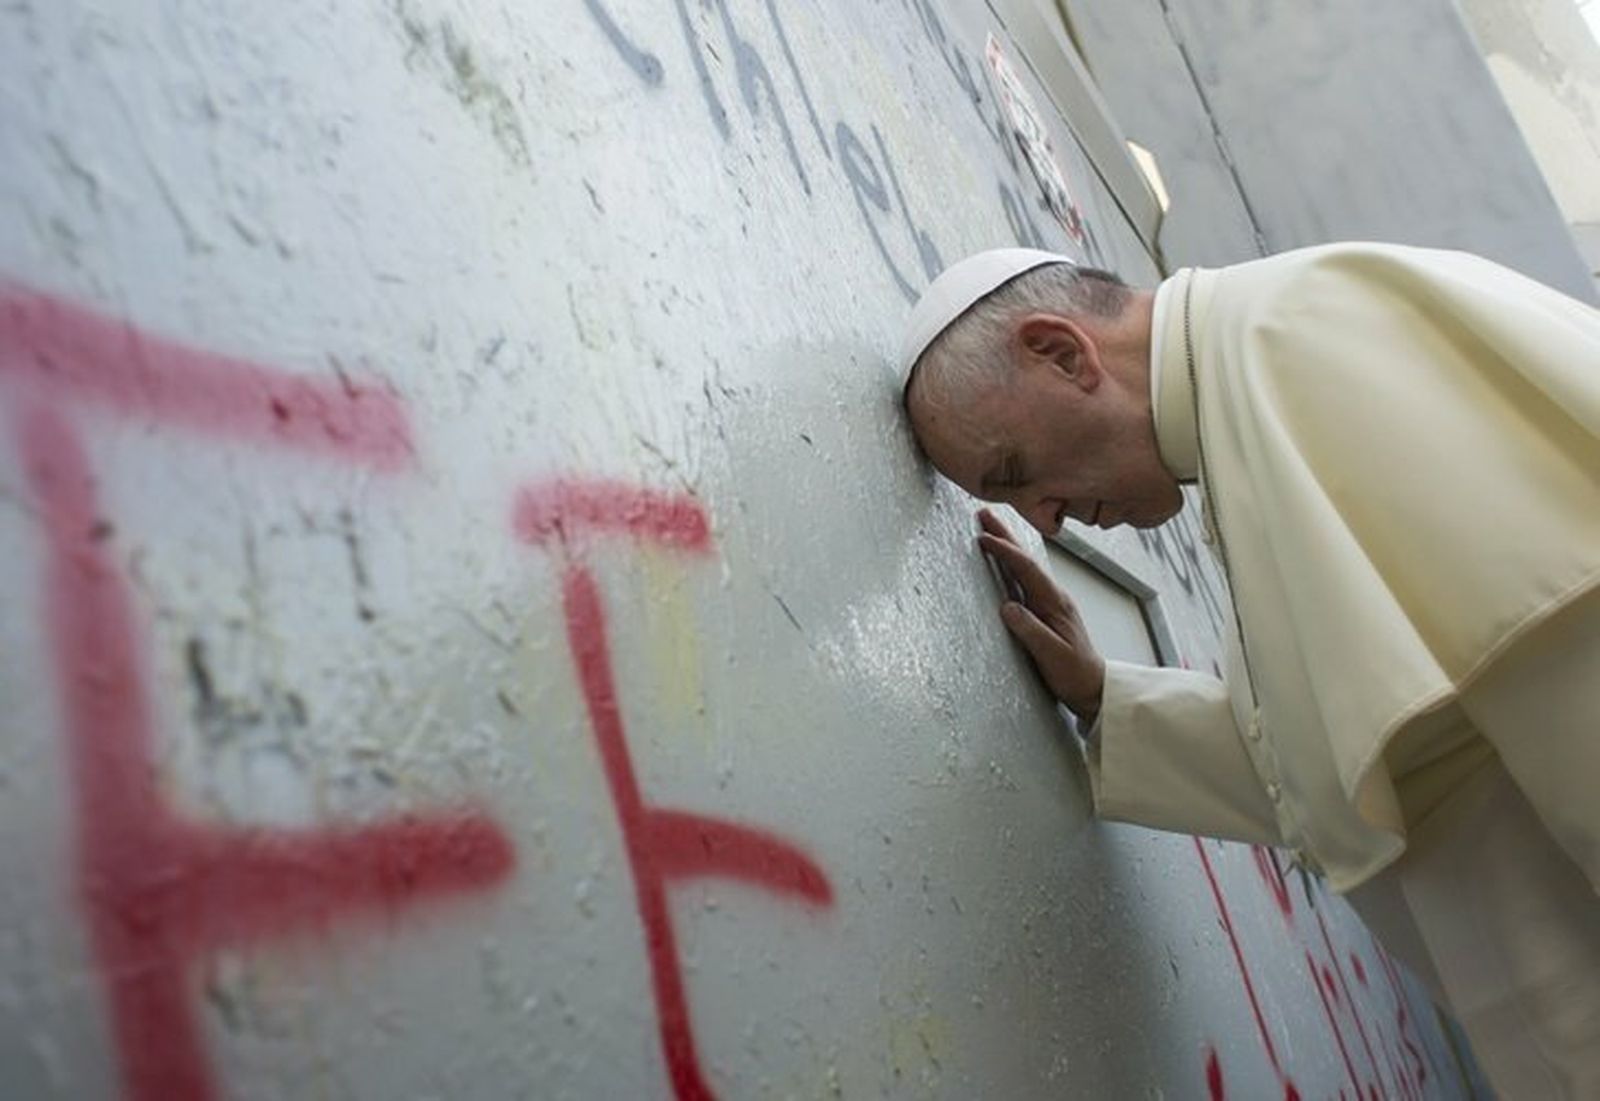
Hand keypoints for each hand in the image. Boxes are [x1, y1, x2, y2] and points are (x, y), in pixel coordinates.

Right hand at [977, 508, 1105, 722]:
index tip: (984, 538)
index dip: (1006, 552)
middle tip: (984, 515)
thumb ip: (1031, 630)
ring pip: (1024, 568)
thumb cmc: (1075, 673)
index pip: (1027, 570)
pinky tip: (1002, 563)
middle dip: (1005, 535)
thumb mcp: (1052, 655)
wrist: (1093, 686)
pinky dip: (1010, 566)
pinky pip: (1023, 582)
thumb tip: (1007, 607)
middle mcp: (1053, 598)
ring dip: (1007, 547)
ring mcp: (1049, 604)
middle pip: (1026, 560)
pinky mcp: (1044, 612)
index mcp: (1055, 603)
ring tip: (988, 529)